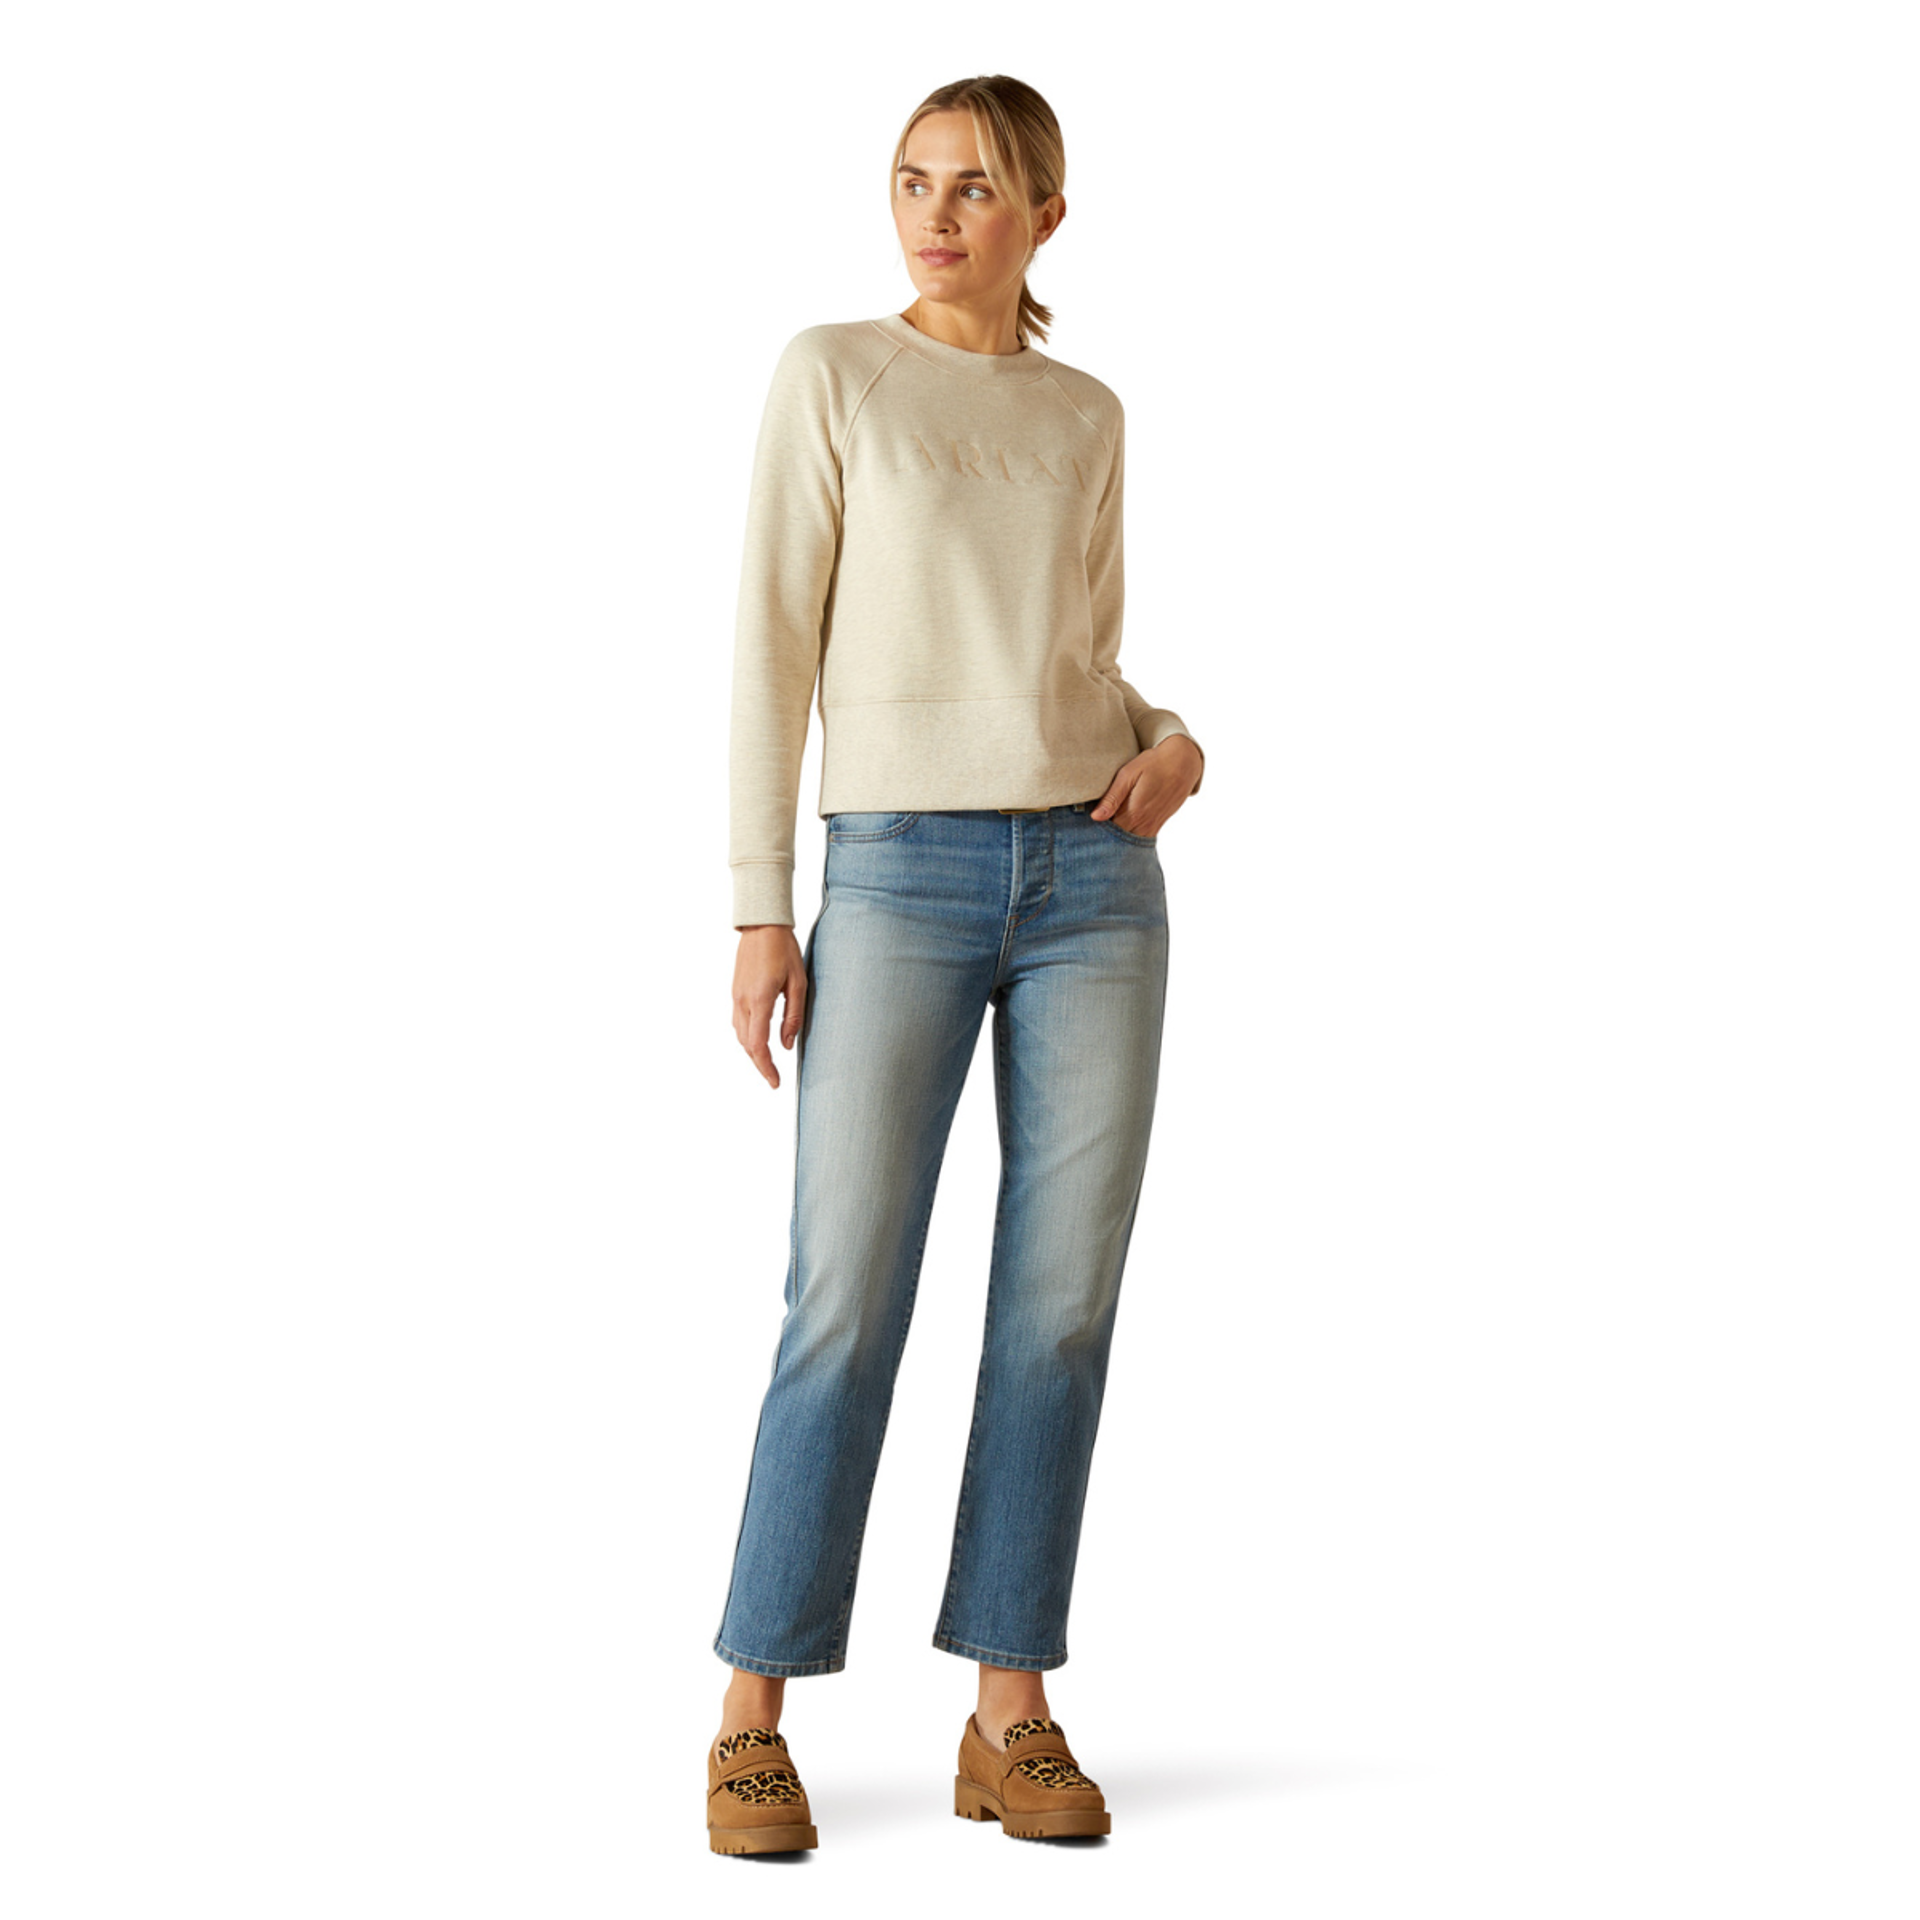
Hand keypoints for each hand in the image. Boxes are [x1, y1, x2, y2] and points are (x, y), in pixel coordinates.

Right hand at [732, 924, 807, 1088]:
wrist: (761, 925)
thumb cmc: (783, 950)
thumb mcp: (798, 983)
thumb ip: (793, 1016)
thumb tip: (787, 1045)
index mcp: (759, 1000)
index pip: (758, 1045)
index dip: (766, 1068)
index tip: (775, 1083)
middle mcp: (743, 1002)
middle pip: (747, 1045)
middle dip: (760, 1065)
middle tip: (774, 1079)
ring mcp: (736, 997)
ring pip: (741, 1036)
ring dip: (753, 1052)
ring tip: (768, 1063)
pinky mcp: (735, 992)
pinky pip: (738, 1023)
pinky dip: (747, 1037)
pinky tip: (758, 1040)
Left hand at [1091, 734, 1203, 838]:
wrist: (1183, 763)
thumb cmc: (1154, 764)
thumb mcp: (1129, 774)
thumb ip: (1112, 797)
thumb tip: (1095, 817)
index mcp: (1133, 812)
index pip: (1107, 832)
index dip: (1094, 832)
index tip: (1083, 828)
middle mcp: (1143, 823)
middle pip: (1117, 841)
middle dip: (1103, 838)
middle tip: (1089, 833)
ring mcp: (1152, 825)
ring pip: (1129, 841)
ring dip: (1116, 838)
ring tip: (1104, 830)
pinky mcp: (1158, 824)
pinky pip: (1140, 837)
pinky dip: (1129, 836)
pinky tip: (1120, 828)